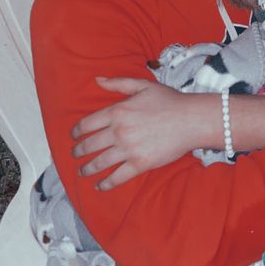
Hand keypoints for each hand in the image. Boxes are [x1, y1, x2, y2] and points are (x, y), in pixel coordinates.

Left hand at [70, 77, 213, 190]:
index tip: (73, 136)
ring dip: (87, 169)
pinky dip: (105, 183)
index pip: (87, 124)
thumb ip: (118, 83)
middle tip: (75, 154)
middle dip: (78, 151)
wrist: (190, 119)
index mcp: (117, 111)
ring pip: (99, 162)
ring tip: (82, 171)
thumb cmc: (168, 100)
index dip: (76, 132)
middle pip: (89, 145)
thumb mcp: (142, 85)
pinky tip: (99, 185)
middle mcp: (119, 131)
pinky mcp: (140, 164)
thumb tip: (97, 80)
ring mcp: (128, 149)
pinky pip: (117, 177)